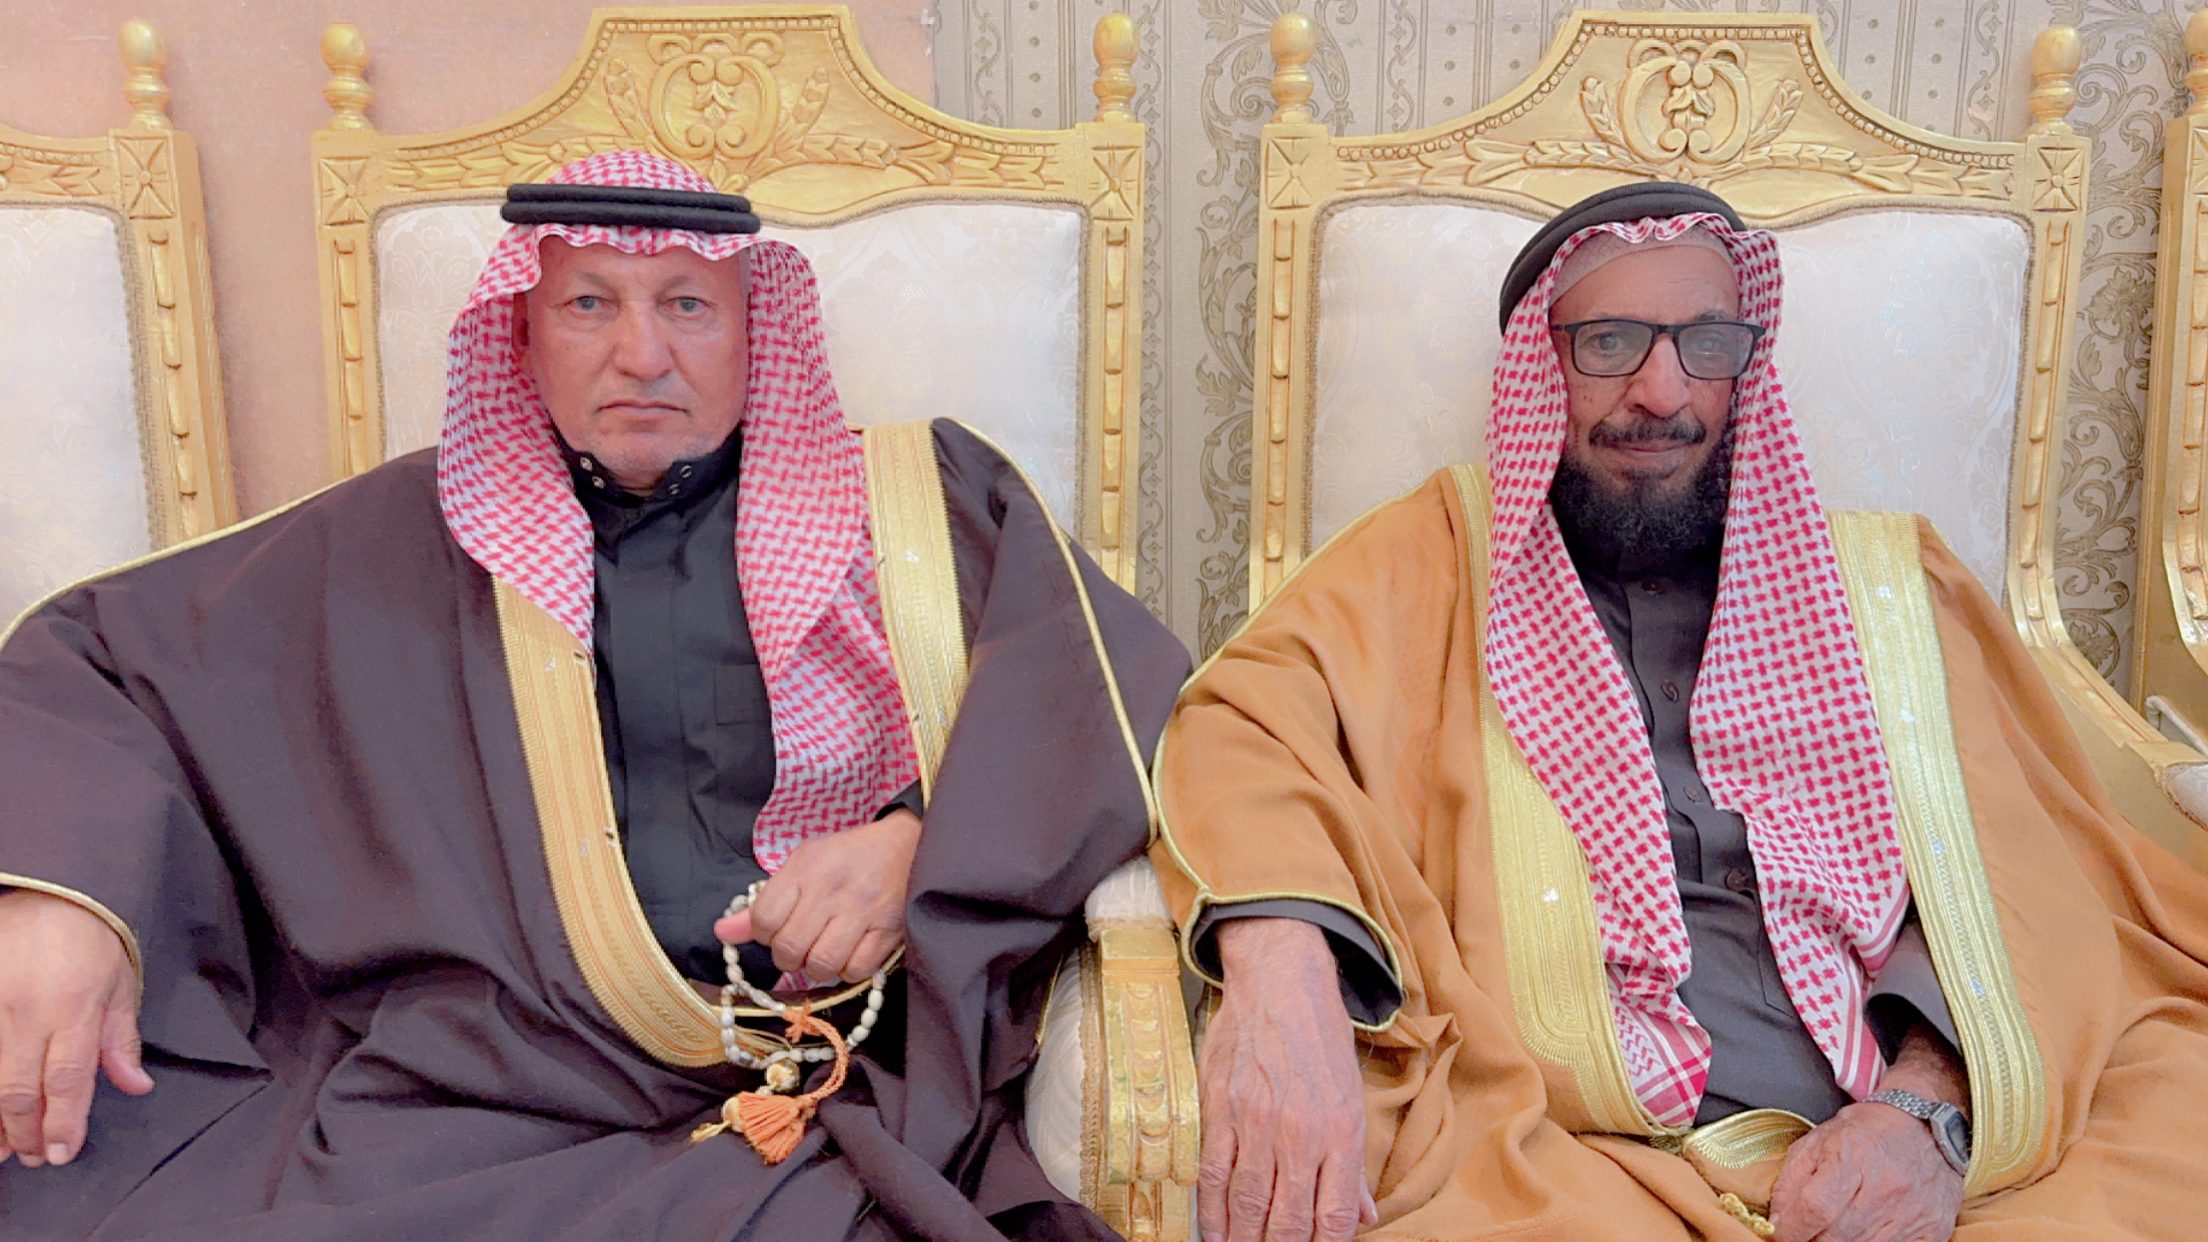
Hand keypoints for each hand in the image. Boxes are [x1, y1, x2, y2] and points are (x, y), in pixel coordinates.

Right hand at [0, 890, 153, 1168]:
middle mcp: (27, 1011)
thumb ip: (120, 1039)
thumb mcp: (120, 983)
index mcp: (73, 1008)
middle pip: (20, 1088)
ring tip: (4, 1149)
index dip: (64, 1122)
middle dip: (27, 1131)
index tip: (62, 1153)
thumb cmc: (91, 937)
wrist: (49, 890)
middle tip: (35, 1157)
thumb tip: (135, 1086)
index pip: (68, 1080)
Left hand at [714, 810, 920, 983]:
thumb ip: (762, 903)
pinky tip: (847, 954)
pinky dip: (846, 971)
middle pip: (790, 948)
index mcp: (807, 868)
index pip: (764, 919)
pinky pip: (855, 971)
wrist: (907, 846)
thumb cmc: (847, 857)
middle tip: (799, 945)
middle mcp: (833, 890)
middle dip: (788, 957)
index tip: (776, 929)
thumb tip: (722, 933)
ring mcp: (863, 912)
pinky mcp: (889, 931)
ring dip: (816, 967)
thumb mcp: (801, 866)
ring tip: (822, 952)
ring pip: (821, 965)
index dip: (763, 934)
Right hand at [1199, 917, 1378, 1241]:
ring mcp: (1255, 1123)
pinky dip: (1212, 1211)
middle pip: (1287, 1220)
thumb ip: (1353, 1165)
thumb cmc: (1320, 1039)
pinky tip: (1214, 1232)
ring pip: (1247, 1204)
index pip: (1331, 1218)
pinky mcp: (1219, 1109)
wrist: (1280, 983)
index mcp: (1340, 1133)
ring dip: (1243, 1240)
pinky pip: (1212, 1175)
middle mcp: (1299, 1133)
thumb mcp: (1352, 1098)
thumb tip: (1362, 1214)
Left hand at [1769, 1024, 1968, 1241]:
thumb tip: (1778, 1221)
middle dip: (1812, 1239)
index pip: (1815, 1209)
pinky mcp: (1934, 1230)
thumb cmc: (1866, 1132)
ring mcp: (1913, 1212)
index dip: (1791, 1229)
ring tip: (1836, 1226)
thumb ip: (1790, 1181)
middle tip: (1807, 1230)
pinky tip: (1865, 1231)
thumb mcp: (1817, 1141)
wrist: (1924, 1126)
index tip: (1781, 1233)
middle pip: (1836, 1237)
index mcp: (1853, 1157)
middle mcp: (1887, 1187)